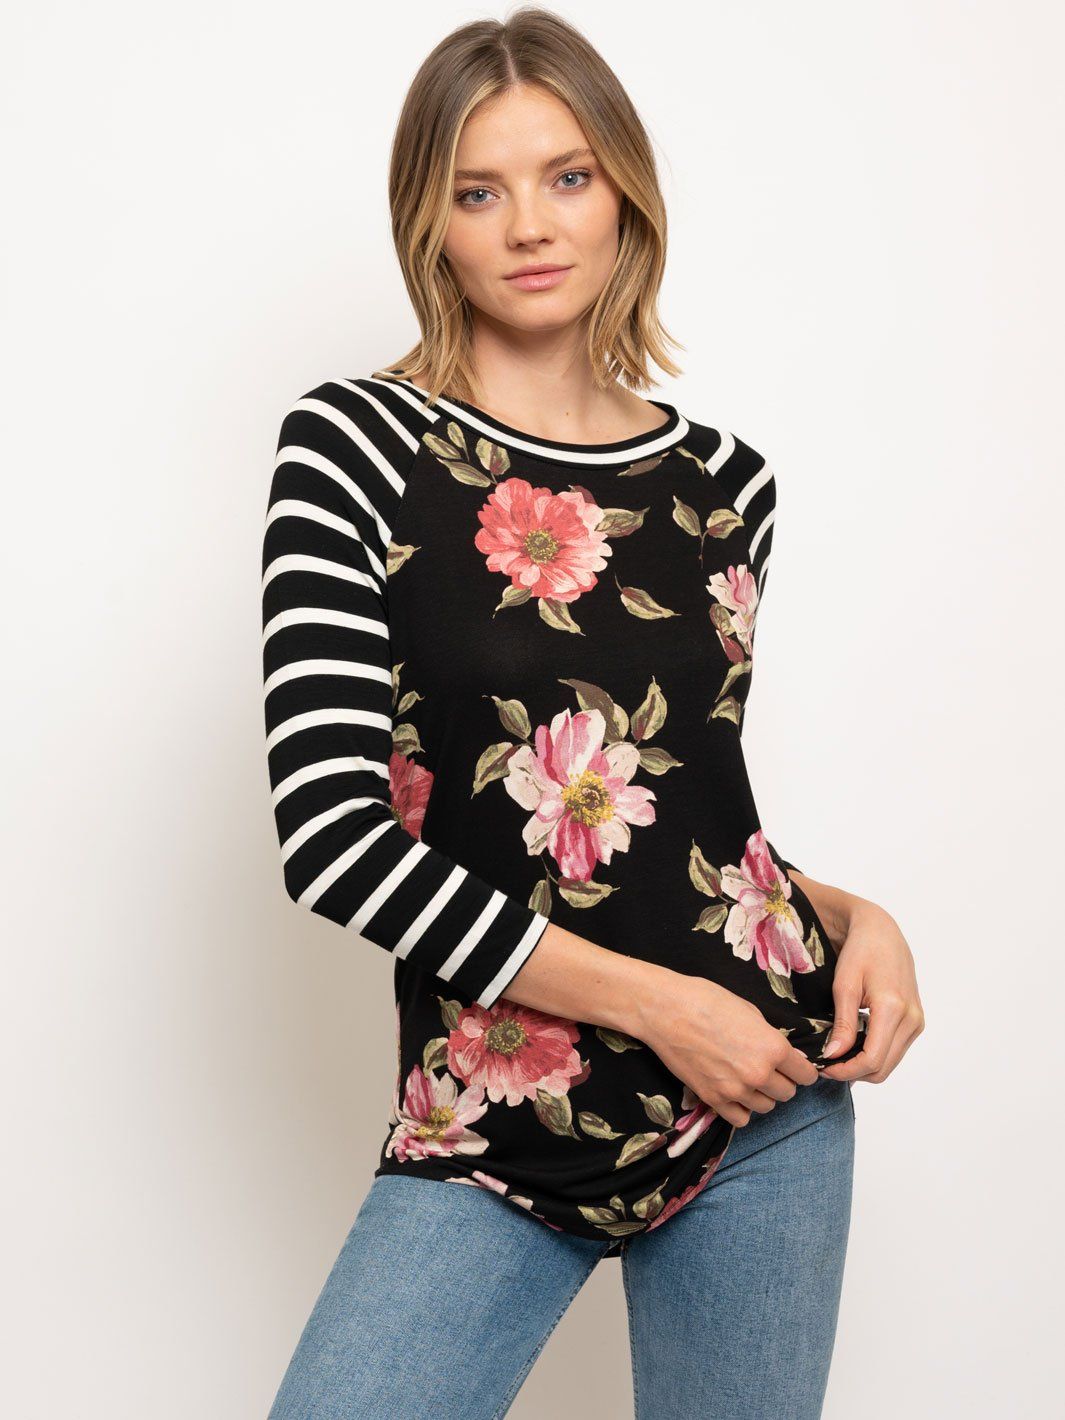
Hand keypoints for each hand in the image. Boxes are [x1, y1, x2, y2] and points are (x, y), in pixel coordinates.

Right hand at [635, 976, 820, 1127]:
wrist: (665, 1010)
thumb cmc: (707, 1000)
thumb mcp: (750, 1011)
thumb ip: (769, 1037)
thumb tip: (780, 1053)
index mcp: (773, 1048)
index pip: (806, 1075)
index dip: (802, 1069)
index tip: (795, 1067)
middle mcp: (758, 1074)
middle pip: (787, 1093)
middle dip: (781, 1081)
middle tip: (768, 1068)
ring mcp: (735, 1090)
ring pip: (766, 1107)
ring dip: (761, 1095)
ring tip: (747, 1077)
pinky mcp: (712, 1099)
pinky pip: (741, 1119)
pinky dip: (741, 1109)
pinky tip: (734, 1092)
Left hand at [818, 900, 924, 1082]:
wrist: (881, 931)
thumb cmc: (860, 951)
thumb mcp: (844, 985)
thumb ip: (843, 1024)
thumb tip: (834, 1056)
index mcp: (893, 1009)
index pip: (872, 1060)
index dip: (845, 1071)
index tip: (822, 1068)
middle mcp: (912, 1019)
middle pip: (882, 1068)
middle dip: (852, 1073)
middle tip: (825, 1065)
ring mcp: (917, 1022)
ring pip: (889, 1063)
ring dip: (863, 1067)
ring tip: (836, 1056)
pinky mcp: (916, 1021)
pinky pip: (895, 1051)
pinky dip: (874, 1055)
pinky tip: (853, 1046)